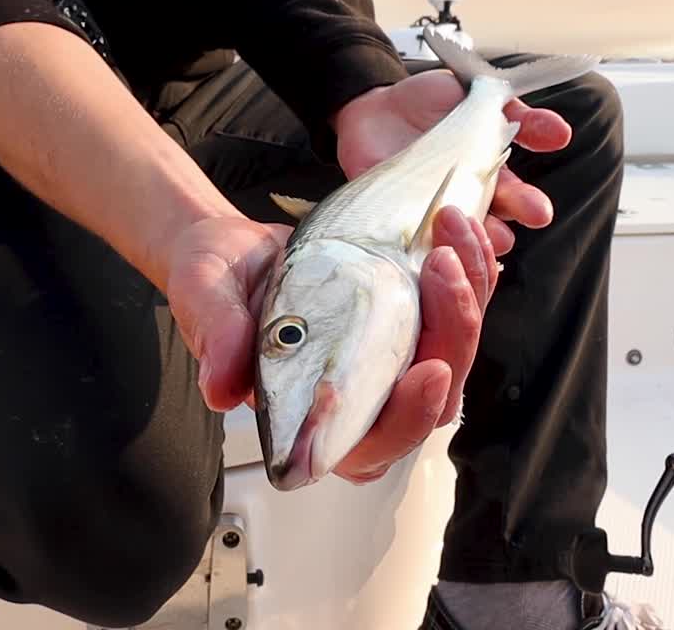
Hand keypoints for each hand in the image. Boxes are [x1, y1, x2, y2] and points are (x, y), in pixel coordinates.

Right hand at [163, 208, 498, 485]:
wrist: (233, 252)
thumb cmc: (217, 285)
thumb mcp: (204, 297)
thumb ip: (218, 337)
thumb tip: (221, 389)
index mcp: (310, 420)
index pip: (373, 445)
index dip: (408, 418)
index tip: (429, 371)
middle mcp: (362, 402)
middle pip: (436, 397)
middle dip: (454, 331)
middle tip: (442, 266)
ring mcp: (393, 364)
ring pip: (457, 349)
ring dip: (469, 292)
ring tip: (451, 231)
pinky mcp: (412, 326)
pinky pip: (457, 311)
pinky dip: (468, 270)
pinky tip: (456, 229)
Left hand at [333, 68, 572, 255]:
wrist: (373, 106)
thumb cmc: (427, 104)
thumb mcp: (474, 97)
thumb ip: (513, 111)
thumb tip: (557, 130)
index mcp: (487, 176)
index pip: (515, 196)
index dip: (528, 201)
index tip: (539, 209)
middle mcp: (464, 200)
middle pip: (494, 222)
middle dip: (515, 220)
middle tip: (532, 216)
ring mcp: (433, 213)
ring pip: (460, 239)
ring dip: (476, 241)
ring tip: (487, 236)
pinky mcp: (399, 220)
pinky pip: (414, 242)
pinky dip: (426, 246)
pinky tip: (435, 245)